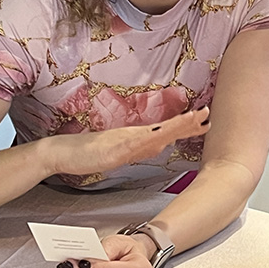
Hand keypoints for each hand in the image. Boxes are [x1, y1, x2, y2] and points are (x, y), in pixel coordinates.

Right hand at [49, 107, 209, 176]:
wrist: (60, 153)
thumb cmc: (86, 152)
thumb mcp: (117, 153)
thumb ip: (137, 149)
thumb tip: (157, 147)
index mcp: (134, 138)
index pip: (165, 130)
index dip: (184, 126)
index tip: (203, 121)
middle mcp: (132, 136)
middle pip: (165, 128)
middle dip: (188, 122)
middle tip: (208, 114)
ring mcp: (124, 141)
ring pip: (157, 132)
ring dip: (177, 125)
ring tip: (196, 118)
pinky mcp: (114, 149)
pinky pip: (138, 143)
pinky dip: (154, 137)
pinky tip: (165, 135)